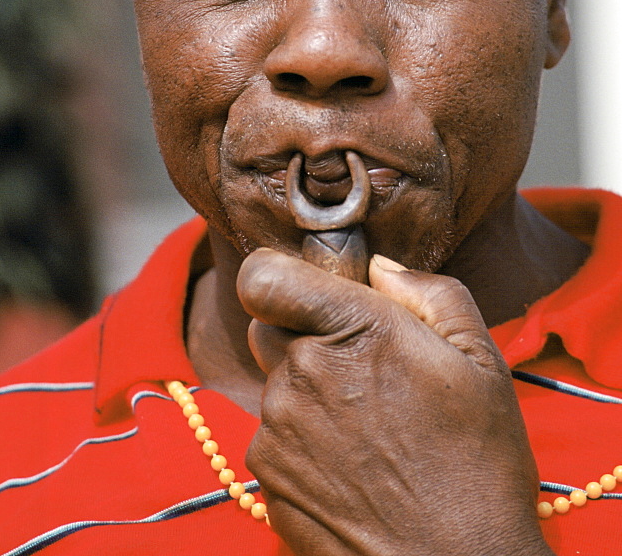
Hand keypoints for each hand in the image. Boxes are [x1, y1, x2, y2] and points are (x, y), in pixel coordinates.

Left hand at [237, 250, 553, 555]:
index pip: (263, 276)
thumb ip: (429, 292)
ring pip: (276, 383)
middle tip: (361, 368)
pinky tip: (352, 465)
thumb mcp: (481, 360)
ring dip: (308, 391)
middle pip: (270, 327)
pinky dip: (303, 441)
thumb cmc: (478, 463)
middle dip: (305, 335)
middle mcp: (302, 373)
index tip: (309, 293)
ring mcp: (278, 429)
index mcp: (352, 330)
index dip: (279, 277)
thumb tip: (379, 268)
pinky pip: (274, 435)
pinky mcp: (268, 477)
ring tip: (369, 428)